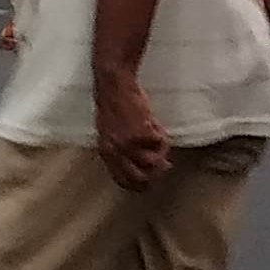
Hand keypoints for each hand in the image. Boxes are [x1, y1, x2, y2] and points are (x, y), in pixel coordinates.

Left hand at [94, 70, 172, 190]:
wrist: (115, 85)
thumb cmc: (114, 104)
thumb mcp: (111, 132)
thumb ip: (122, 149)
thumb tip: (144, 163)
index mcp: (106, 152)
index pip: (122, 180)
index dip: (139, 184)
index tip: (151, 181)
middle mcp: (116, 152)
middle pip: (140, 178)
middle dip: (155, 173)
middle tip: (164, 163)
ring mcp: (128, 144)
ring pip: (155, 162)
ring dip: (161, 150)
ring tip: (158, 136)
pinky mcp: (141, 133)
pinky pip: (160, 142)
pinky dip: (161, 133)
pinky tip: (154, 122)